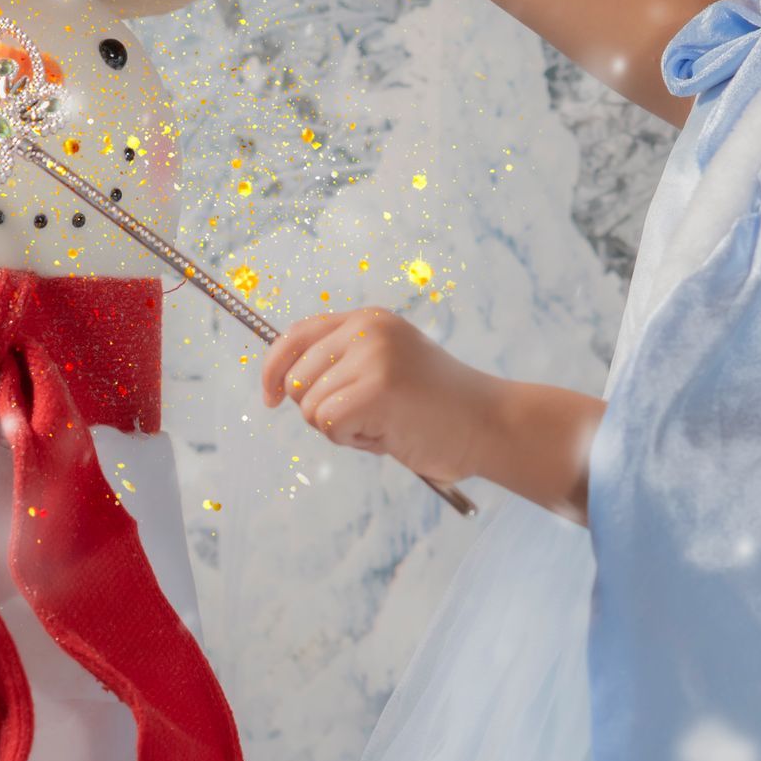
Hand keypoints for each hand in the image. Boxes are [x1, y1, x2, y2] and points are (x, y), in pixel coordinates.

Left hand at [262, 307, 493, 486]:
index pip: (296, 336)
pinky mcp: (376, 389)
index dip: (273, 369)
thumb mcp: (387, 367)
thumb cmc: (438, 409)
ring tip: (387, 424)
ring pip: (311, 408)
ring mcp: (373, 356)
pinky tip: (390, 435)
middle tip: (369, 419)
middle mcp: (368, 329)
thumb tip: (284, 384)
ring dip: (343, 430)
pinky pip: (329, 425)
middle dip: (321, 411)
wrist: (490, 424)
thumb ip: (345, 364)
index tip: (269, 398)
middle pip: (296, 381)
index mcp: (369, 319)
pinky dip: (354, 440)